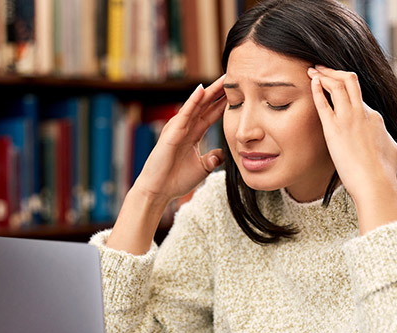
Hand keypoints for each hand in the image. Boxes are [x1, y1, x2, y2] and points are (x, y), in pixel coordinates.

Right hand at [133, 75, 227, 203]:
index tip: (238, 92)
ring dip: (209, 91)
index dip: (224, 103)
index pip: (211, 114)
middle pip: (206, 105)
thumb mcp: (202, 168)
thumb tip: (223, 153)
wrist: (159, 191)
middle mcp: (186, 128)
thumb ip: (213, 159)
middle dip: (219, 91)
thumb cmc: (176, 180)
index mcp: (193, 134)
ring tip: (222, 79)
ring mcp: (178, 128)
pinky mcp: (171, 132)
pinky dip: (193, 101)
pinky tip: (202, 90)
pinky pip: (185, 114)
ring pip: (196, 105)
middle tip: (233, 77)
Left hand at [307, 65, 396, 230]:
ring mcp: (348, 119)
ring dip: (324, 74)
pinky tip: (312, 82)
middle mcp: (362, 112)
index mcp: (375, 117)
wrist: (375, 182)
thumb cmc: (384, 172)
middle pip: (349, 81)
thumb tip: (385, 138)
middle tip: (322, 67)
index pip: (359, 96)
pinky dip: (317, 89)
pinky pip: (323, 103)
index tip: (337, 87)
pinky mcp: (333, 129)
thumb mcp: (392, 149)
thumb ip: (385, 138)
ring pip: (337, 85)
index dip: (347, 90)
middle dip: (334, 71)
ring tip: (313, 70)